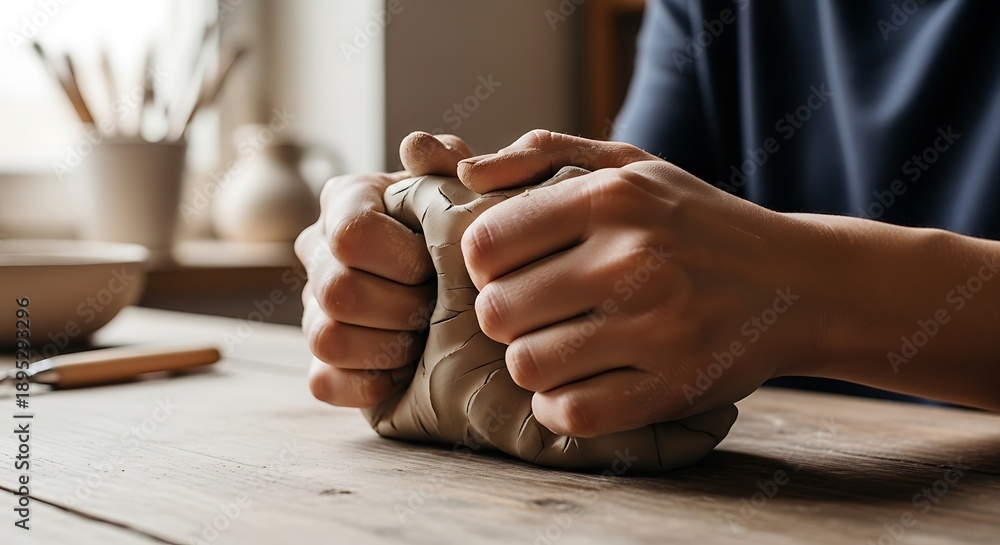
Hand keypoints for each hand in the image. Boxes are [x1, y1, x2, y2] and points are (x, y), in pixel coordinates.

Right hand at [296, 132, 472, 407]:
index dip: (402, 257)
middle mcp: (318, 251)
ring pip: (326, 339)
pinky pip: (324, 382)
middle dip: (402, 307)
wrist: (477, 286)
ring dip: (389, 344)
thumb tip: (416, 148)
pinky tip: (407, 368)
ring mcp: (313, 309)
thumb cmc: (474, 228)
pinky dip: (372, 381)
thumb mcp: (473, 186)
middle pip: (336, 291)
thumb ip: (450, 161)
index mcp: (347, 200)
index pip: (350, 234)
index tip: (436, 265)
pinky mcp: (322, 363)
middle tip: (440, 306)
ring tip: (426, 336)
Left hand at [458, 130, 833, 436]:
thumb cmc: (695, 222)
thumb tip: (467, 177)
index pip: (486, 245)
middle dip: (505, 317)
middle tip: (536, 314)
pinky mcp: (674, 386)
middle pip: (497, 311)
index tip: (511, 271)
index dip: (485, 266)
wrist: (797, 282)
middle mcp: (633, 259)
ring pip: (527, 367)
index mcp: (612, 198)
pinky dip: (559, 408)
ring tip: (559, 348)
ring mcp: (657, 328)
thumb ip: (544, 154)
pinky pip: (571, 414)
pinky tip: (578, 386)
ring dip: (531, 364)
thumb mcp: (632, 165)